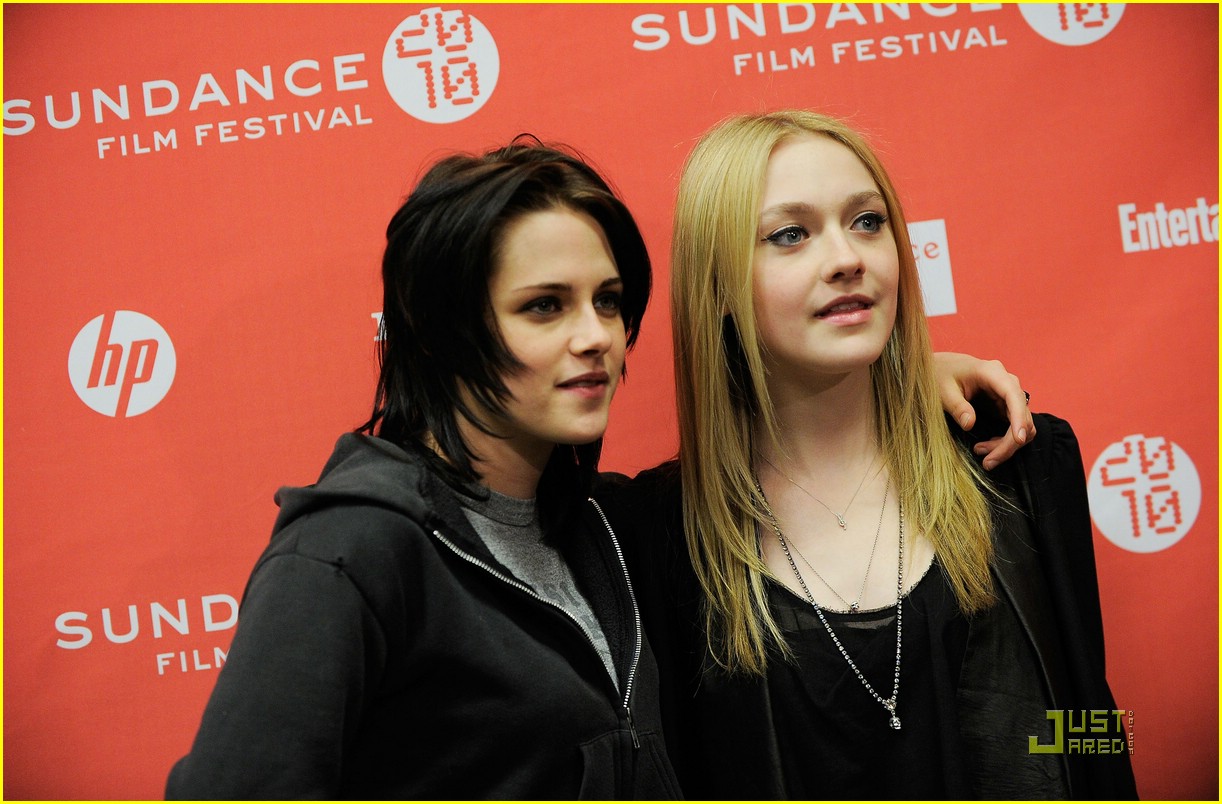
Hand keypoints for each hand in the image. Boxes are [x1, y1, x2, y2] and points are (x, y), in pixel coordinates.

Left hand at [932, 352, 1034, 470]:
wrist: (940, 368)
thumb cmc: (940, 375)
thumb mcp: (942, 390)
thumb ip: (957, 406)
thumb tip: (970, 424)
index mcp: (992, 372)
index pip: (1013, 395)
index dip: (1019, 418)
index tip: (1018, 439)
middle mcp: (1006, 382)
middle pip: (1022, 415)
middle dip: (1010, 442)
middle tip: (988, 462)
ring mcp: (1008, 395)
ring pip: (1022, 425)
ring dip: (1007, 444)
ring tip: (983, 455)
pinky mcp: (1006, 406)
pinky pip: (1014, 427)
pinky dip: (1005, 441)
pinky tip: (986, 447)